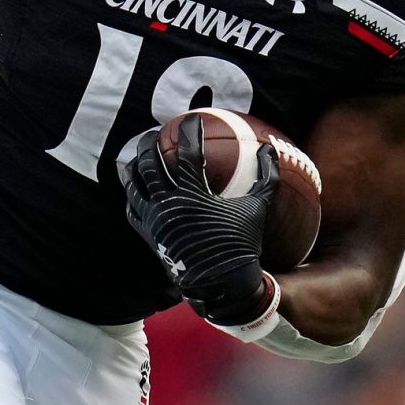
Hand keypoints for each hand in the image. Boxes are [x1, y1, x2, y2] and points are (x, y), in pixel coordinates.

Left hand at [115, 124, 280, 328]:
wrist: (220, 285)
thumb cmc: (241, 245)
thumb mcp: (258, 208)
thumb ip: (266, 176)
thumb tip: (270, 147)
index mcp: (194, 196)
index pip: (187, 152)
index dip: (189, 131)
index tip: (191, 119)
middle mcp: (169, 205)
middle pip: (151, 163)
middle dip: (150, 142)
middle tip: (155, 133)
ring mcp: (155, 220)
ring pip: (135, 183)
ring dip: (136, 165)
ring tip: (139, 155)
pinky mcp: (148, 235)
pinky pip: (133, 208)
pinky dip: (133, 194)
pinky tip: (137, 187)